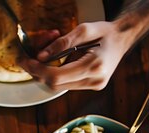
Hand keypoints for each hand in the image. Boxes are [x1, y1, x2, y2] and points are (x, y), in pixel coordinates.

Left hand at [18, 21, 134, 90]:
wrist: (123, 39)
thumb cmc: (105, 32)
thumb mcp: (84, 29)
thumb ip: (62, 43)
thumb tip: (41, 56)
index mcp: (95, 66)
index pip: (57, 76)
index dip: (38, 70)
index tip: (26, 60)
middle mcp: (94, 81)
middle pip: (55, 85)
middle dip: (37, 72)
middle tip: (26, 59)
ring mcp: (93, 86)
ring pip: (57, 87)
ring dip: (44, 73)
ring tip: (39, 59)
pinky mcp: (90, 86)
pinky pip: (65, 85)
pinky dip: (54, 75)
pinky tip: (52, 63)